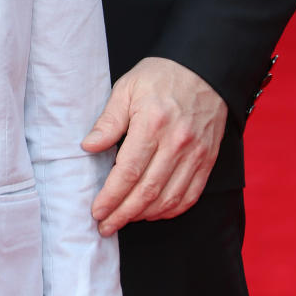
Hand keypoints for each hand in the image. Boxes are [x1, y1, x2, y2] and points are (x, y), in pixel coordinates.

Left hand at [82, 56, 227, 234]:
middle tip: (105, 226)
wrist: (204, 69)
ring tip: (124, 219)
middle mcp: (176, 143)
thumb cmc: (160, 76)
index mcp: (152, 123)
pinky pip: (189, 195)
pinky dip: (170, 210)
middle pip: (148, 191)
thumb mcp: (127, 88)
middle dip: (123, 213)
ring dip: (144, 214)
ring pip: (169, 199)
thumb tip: (88, 147)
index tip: (97, 211)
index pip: (128, 171)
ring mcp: (195, 155)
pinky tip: (152, 211)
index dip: (111, 196)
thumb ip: (109, 121)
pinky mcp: (207, 160)